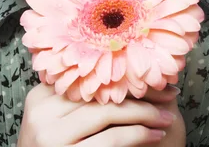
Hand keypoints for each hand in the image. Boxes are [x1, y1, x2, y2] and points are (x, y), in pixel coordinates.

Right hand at [18, 83, 180, 145]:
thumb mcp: (58, 119)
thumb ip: (78, 98)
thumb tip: (127, 68)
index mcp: (40, 95)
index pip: (90, 77)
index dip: (125, 76)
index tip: (153, 75)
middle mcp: (41, 112)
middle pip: (100, 93)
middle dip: (140, 91)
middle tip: (169, 92)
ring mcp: (51, 136)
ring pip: (109, 113)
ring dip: (145, 113)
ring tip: (166, 116)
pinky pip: (111, 139)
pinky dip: (139, 135)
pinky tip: (156, 134)